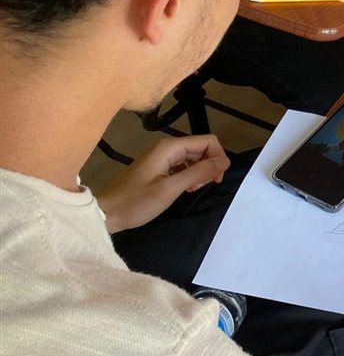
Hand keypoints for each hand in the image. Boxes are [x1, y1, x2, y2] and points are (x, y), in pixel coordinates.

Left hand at [97, 135, 229, 233]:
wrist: (107, 213)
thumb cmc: (137, 202)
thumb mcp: (171, 188)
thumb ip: (199, 172)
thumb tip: (224, 161)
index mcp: (170, 147)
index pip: (208, 142)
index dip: (218, 158)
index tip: (216, 179)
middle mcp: (167, 147)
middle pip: (202, 149)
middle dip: (208, 166)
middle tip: (201, 187)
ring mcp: (162, 157)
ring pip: (194, 158)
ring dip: (199, 173)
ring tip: (191, 190)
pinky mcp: (159, 167)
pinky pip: (183, 166)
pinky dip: (189, 176)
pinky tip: (183, 189)